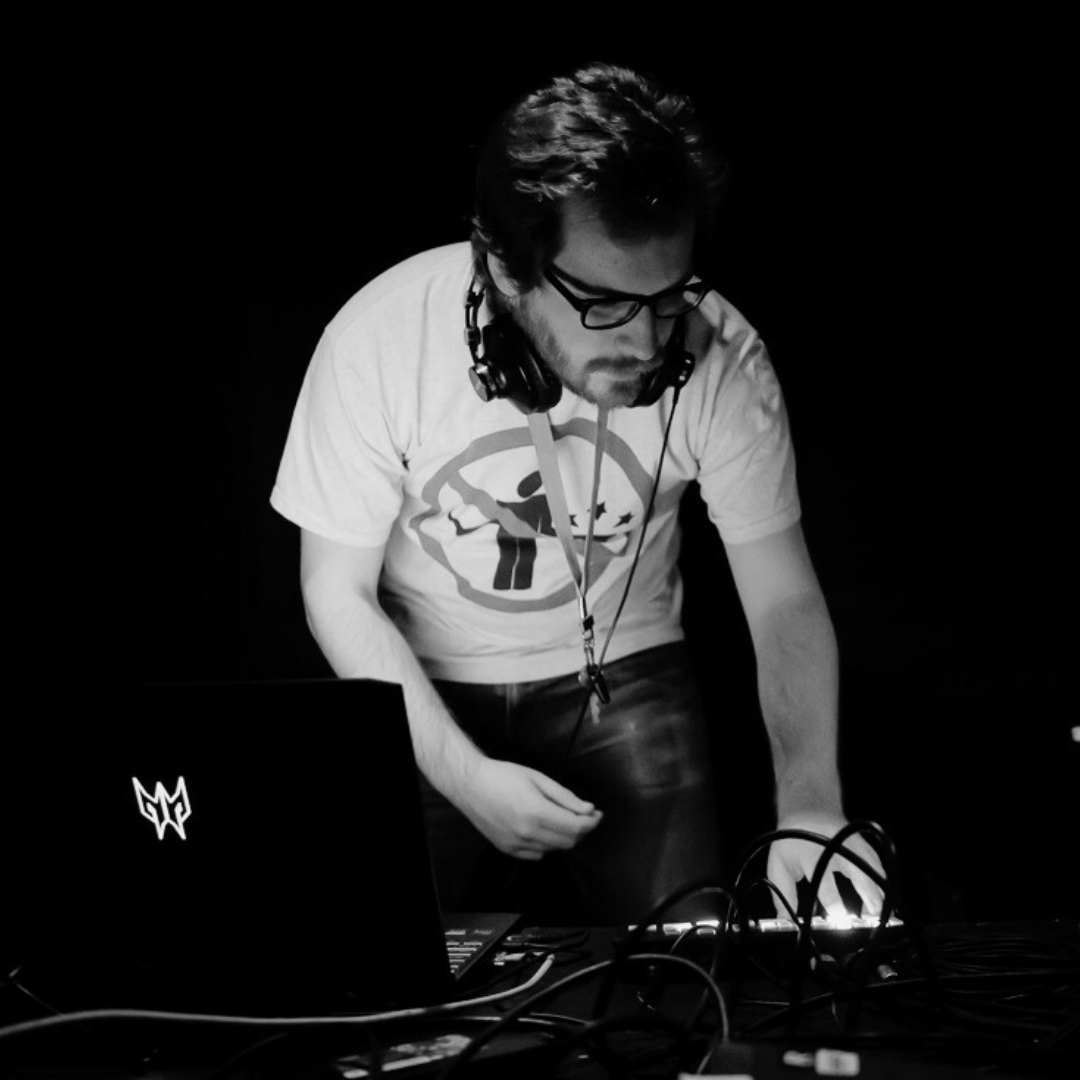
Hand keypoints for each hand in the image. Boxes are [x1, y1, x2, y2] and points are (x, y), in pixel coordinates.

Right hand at [459, 758, 602, 859]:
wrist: (470, 784)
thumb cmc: (503, 776)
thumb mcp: (538, 778)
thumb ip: (565, 797)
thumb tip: (588, 809)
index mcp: (537, 813)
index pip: (576, 827)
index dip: (591, 822)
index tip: (597, 813)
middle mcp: (527, 833)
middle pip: (568, 842)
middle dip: (582, 830)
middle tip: (586, 815)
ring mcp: (516, 844)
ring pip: (554, 849)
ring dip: (565, 837)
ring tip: (565, 819)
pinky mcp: (507, 849)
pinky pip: (536, 854)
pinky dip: (547, 845)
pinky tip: (545, 829)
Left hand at [767, 811, 884, 919]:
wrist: (809, 809)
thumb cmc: (792, 839)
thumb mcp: (779, 863)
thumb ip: (783, 893)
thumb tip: (785, 921)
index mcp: (813, 855)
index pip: (826, 883)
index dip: (835, 903)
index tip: (842, 919)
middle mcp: (838, 849)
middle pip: (860, 875)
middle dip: (869, 899)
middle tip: (871, 921)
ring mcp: (854, 846)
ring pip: (875, 872)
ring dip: (880, 895)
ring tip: (878, 917)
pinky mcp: (865, 847)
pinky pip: (879, 868)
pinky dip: (883, 886)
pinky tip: (882, 904)